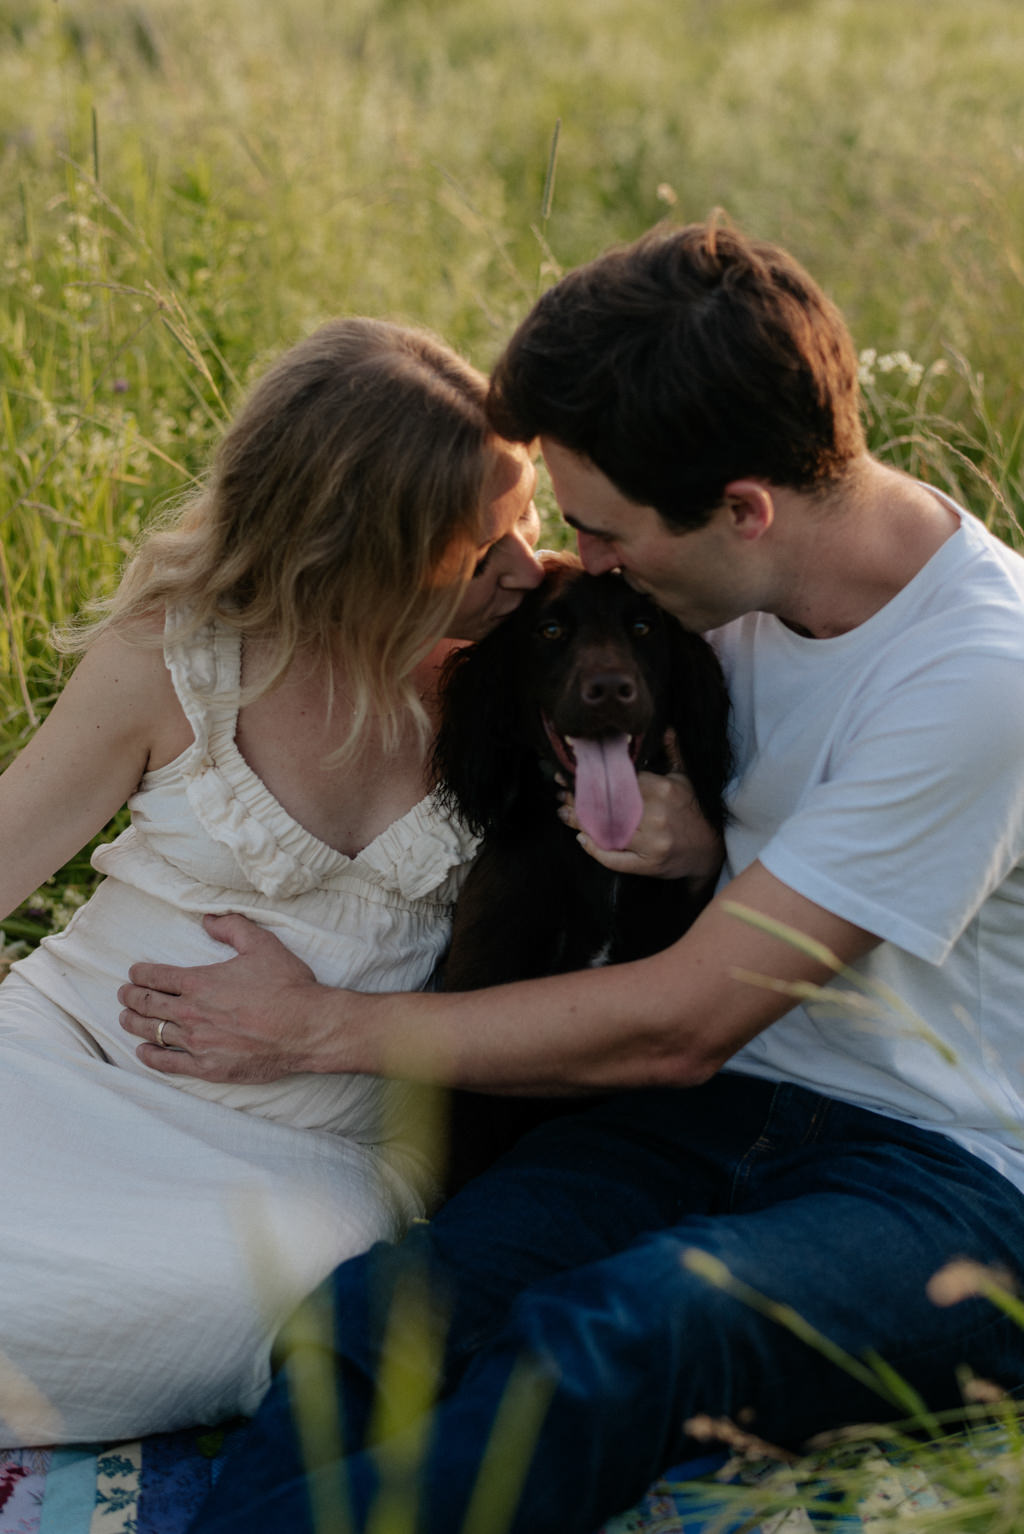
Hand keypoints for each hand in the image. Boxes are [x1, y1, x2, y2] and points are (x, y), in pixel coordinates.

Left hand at [118, 913, 326, 1081]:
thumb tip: (208, 919)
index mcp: (200, 982)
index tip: (134, 973)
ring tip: (125, 1018)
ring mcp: (197, 1042)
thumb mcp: (262, 944)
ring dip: (134, 1023)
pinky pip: (167, 1063)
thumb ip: (232, 927)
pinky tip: (143, 1051)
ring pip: (152, 1032)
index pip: (156, 976)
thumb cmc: (287, 985)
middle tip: (124, 994)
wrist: (306, 1027)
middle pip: (147, 1003)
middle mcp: (192, 1012)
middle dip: (130, 996)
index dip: (140, 973)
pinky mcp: (207, 1067)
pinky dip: (150, 1056)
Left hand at [558, 761, 723, 881]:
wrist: (714, 848)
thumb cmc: (695, 809)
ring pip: (608, 831)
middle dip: (581, 799)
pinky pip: (616, 859)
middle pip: (608, 806)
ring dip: (580, 822)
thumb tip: (664, 727)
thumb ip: (673, 752)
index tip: (575, 773)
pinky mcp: (649, 865)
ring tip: (564, 813)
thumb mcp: (686, 777)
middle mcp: (656, 816)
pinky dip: (596, 850)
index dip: (594, 778)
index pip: (620, 781)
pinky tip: (582, 839)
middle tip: (562, 793)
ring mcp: (652, 843)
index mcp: (663, 789)